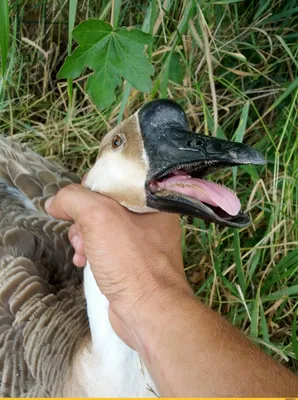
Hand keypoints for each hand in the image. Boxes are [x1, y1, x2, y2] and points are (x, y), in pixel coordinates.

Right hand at [45, 184, 190, 347]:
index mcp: (153, 201)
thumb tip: (55, 202)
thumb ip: (74, 199)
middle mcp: (151, 219)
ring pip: (103, 227)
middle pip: (106, 205)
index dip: (92, 185)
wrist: (149, 312)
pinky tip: (83, 262)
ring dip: (84, 236)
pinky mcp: (133, 263)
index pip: (117, 180)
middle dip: (84, 218)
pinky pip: (106, 247)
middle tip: (80, 232)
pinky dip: (91, 251)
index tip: (76, 199)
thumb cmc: (130, 261)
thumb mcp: (99, 217)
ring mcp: (142, 243)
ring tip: (81, 251)